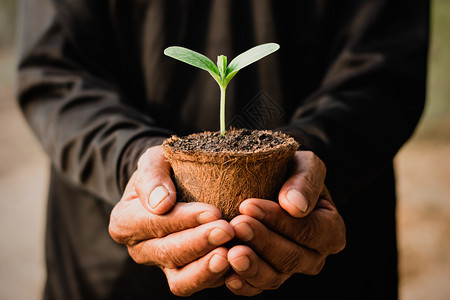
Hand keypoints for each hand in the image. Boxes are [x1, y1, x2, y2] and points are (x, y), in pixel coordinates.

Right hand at [109, 146, 234, 295]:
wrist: (175, 183)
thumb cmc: (164, 169)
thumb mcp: (153, 160)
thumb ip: (151, 176)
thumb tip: (161, 204)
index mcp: (124, 222)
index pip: (152, 224)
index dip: (182, 220)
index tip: (212, 211)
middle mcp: (140, 249)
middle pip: (168, 253)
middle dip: (199, 243)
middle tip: (227, 230)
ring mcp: (163, 266)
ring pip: (181, 280)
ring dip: (206, 270)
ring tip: (230, 256)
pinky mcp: (186, 274)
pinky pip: (201, 284)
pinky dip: (221, 277)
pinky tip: (239, 265)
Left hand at [224, 151, 345, 295]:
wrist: (271, 180)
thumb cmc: (291, 170)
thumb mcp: (305, 165)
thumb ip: (306, 181)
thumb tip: (296, 206)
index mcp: (330, 230)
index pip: (308, 230)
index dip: (279, 221)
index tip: (249, 205)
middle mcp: (313, 256)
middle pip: (291, 258)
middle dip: (262, 241)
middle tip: (237, 225)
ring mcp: (290, 270)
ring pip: (274, 278)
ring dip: (251, 266)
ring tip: (230, 253)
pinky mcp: (267, 276)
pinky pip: (256, 287)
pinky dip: (243, 284)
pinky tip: (227, 275)